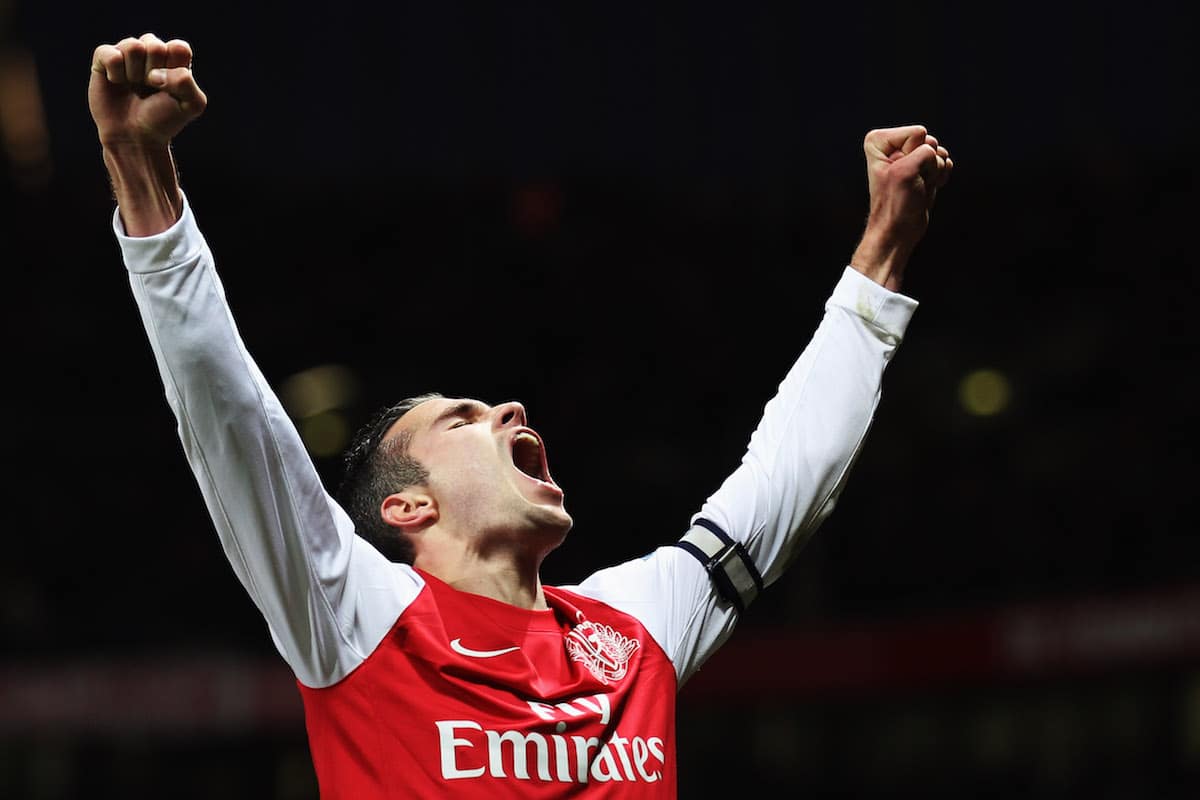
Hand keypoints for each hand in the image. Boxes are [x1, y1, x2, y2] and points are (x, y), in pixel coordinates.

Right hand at [89, 33, 205, 148]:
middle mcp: (150, 51)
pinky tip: (116, 83)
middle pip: (155, 45)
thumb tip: (154, 73)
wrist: (135, 137)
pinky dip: (115, 73)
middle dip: (154, 72)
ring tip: (134, 87)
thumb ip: (186, 82)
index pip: (179, 48)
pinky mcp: (104, 59)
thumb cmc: (164, 120)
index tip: (170, 88)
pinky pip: (110, 54)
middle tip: (150, 89)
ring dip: (134, 73)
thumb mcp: (191, 105)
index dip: (174, 70)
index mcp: (175, 59)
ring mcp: (127, 54)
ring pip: (132, 46)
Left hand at [850, 125, 952, 290]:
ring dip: (934, 172)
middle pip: (929, 142)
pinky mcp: (923, 168)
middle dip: (927, 165)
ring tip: (918, 187)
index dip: (914, 156)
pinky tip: (927, 188)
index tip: (901, 176)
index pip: (918, 133)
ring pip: (939, 152)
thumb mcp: (905, 172)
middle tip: (912, 183)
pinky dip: (940, 176)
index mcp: (879, 141)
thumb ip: (924, 151)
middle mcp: (893, 145)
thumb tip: (938, 153)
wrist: (900, 230)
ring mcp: (910, 156)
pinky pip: (944, 161)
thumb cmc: (896, 204)